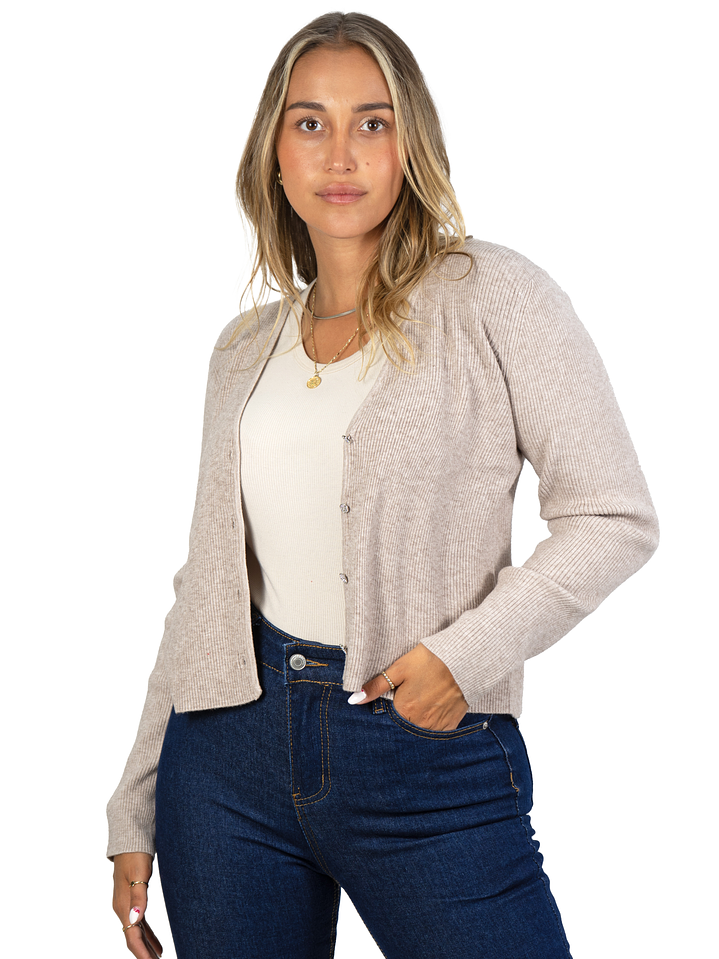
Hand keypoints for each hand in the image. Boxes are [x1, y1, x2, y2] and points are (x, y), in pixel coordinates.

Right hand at [112, 852, 162, 957]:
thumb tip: (136, 920)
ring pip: (137, 932)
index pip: (132, 936)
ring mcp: (127, 904)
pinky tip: (156, 944)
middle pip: (133, 938)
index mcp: (123, 905)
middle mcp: (123, 908)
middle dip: (144, 954)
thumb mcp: (138, 874)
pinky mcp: (133, 899)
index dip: (141, 953)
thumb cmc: (135, 855)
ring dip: (146, 947)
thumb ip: (139, 897)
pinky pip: (139, 924)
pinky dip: (147, 935)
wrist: (130, 840)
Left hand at [351, 643, 467, 730]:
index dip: (391, 707)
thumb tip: (354, 700)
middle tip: (413, 695)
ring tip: (425, 698)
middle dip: (405, 714)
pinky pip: (437, 730)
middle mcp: (420, 723)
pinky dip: (434, 722)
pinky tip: (435, 705)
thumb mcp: (399, 668)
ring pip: (421, 729)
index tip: (397, 696)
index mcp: (404, 711)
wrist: (463, 659)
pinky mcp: (451, 724)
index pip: (389, 717)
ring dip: (419, 719)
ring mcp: (437, 726)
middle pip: (405, 725)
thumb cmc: (430, 660)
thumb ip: (376, 686)